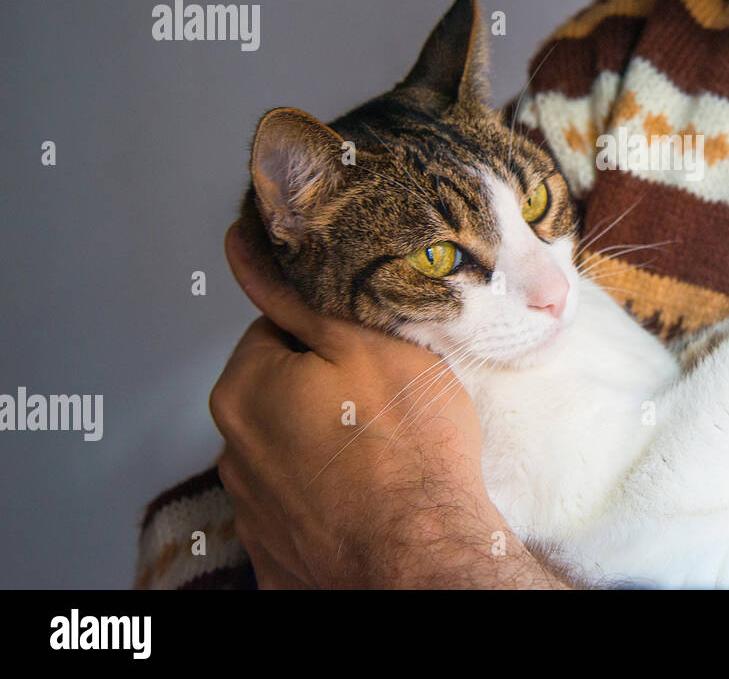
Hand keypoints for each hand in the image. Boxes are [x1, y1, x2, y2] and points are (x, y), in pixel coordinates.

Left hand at [210, 223, 567, 587]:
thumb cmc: (407, 446)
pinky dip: (327, 499)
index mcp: (243, 389)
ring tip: (382, 451)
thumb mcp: (363, 344)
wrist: (425, 552)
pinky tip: (367, 496)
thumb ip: (293, 295)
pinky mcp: (275, 554)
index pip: (276, 330)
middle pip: (279, 391)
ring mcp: (251, 510)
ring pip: (290, 448)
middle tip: (383, 400)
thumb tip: (241, 246)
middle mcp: (231, 450)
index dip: (330, 335)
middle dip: (323, 389)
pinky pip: (300, 506)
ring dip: (324, 443)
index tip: (370, 353)